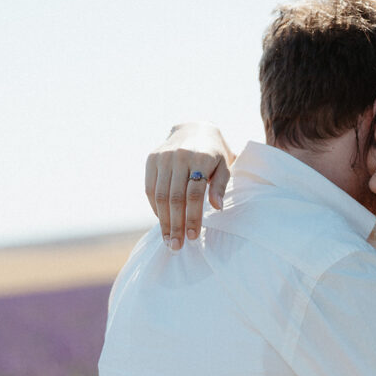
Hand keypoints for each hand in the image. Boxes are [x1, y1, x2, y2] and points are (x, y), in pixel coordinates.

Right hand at [145, 122, 233, 249]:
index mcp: (201, 158)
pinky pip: (149, 188)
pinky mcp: (151, 159)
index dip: (193, 216)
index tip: (193, 236)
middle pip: (175, 197)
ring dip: (163, 220)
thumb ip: (220, 186)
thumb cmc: (215, 154)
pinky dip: (154, 207)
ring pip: (159, 195)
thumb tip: (217, 208)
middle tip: (176, 246)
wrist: (195, 129)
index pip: (195, 193)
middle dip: (175, 224)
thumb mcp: (225, 166)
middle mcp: (179, 157)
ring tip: (168, 240)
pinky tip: (161, 221)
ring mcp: (163, 157)